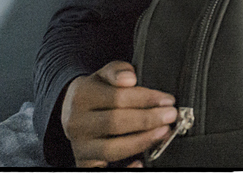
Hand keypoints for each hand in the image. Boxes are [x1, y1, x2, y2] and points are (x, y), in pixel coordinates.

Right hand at [61, 61, 177, 167]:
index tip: (168, 100)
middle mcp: (77, 123)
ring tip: (163, 133)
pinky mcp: (84, 162)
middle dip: (147, 120)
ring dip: (141, 141)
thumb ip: (118, 70)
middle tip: (170, 116)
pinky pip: (102, 172)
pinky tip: (141, 163)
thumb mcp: (105, 74)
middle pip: (115, 123)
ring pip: (111, 148)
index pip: (117, 97)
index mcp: (82, 96)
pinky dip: (123, 169)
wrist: (71, 108)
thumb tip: (130, 78)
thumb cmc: (98, 90)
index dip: (146, 99)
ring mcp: (80, 145)